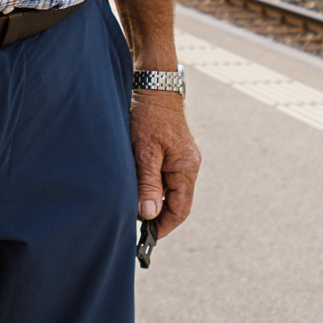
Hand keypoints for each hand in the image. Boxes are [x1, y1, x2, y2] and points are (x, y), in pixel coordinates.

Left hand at [130, 90, 199, 239]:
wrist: (153, 85)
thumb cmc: (149, 116)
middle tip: (136, 226)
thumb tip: (149, 215)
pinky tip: (139, 188)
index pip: (180, 209)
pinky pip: (166, 178)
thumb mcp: (144, 152)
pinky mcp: (173, 152)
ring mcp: (183, 158)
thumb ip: (148, 184)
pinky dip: (154, 188)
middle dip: (158, 216)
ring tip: (134, 208)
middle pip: (177, 202)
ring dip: (155, 201)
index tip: (147, 237)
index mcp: (187, 167)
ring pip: (170, 190)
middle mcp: (189, 165)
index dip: (164, 226)